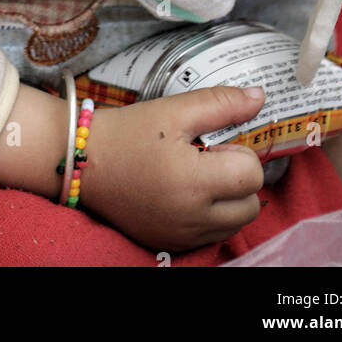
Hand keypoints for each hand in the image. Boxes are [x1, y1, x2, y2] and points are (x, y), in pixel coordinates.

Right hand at [80, 85, 265, 253]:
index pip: (252, 174)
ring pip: (234, 224)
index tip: (216, 142)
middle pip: (250, 205)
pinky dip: (210, 217)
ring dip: (229, 201)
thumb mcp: (173, 110)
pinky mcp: (171, 244)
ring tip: (199, 175)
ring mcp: (182, 236)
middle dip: (239, 180)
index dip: (240, 152)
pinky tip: (186, 193)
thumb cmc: (127, 132)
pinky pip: (211, 236)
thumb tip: (260, 97)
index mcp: (195, 182)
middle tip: (210, 158)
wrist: (81, 162)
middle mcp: (192, 217)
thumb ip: (221, 103)